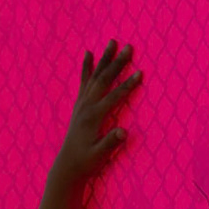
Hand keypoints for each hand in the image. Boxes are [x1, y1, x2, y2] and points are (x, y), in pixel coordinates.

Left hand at [50, 41, 138, 186]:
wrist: (67, 166)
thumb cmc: (86, 162)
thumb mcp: (100, 156)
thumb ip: (111, 142)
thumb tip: (124, 132)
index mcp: (93, 117)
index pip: (114, 97)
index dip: (128, 85)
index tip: (140, 73)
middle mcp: (86, 106)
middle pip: (104, 80)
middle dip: (117, 63)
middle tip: (129, 47)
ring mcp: (81, 104)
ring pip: (94, 76)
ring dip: (104, 59)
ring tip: (112, 42)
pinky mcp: (79, 105)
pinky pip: (84, 81)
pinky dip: (87, 67)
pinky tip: (88, 54)